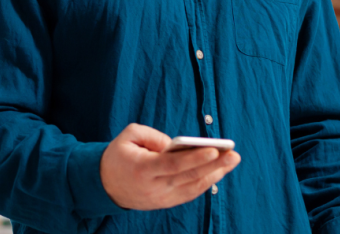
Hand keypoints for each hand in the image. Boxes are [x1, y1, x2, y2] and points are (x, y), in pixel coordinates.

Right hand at [100, 123, 240, 209]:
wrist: (106, 185)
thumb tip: (177, 145)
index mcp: (142, 169)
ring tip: (232, 160)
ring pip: (192, 187)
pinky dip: (206, 183)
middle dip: (213, 165)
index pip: (173, 165)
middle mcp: (153, 187)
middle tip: (234, 154)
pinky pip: (189, 193)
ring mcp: (161, 198)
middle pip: (188, 177)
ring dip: (215, 174)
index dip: (194, 158)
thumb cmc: (120, 155)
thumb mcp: (128, 136)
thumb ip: (152, 136)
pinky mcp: (166, 203)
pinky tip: (219, 171)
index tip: (214, 149)